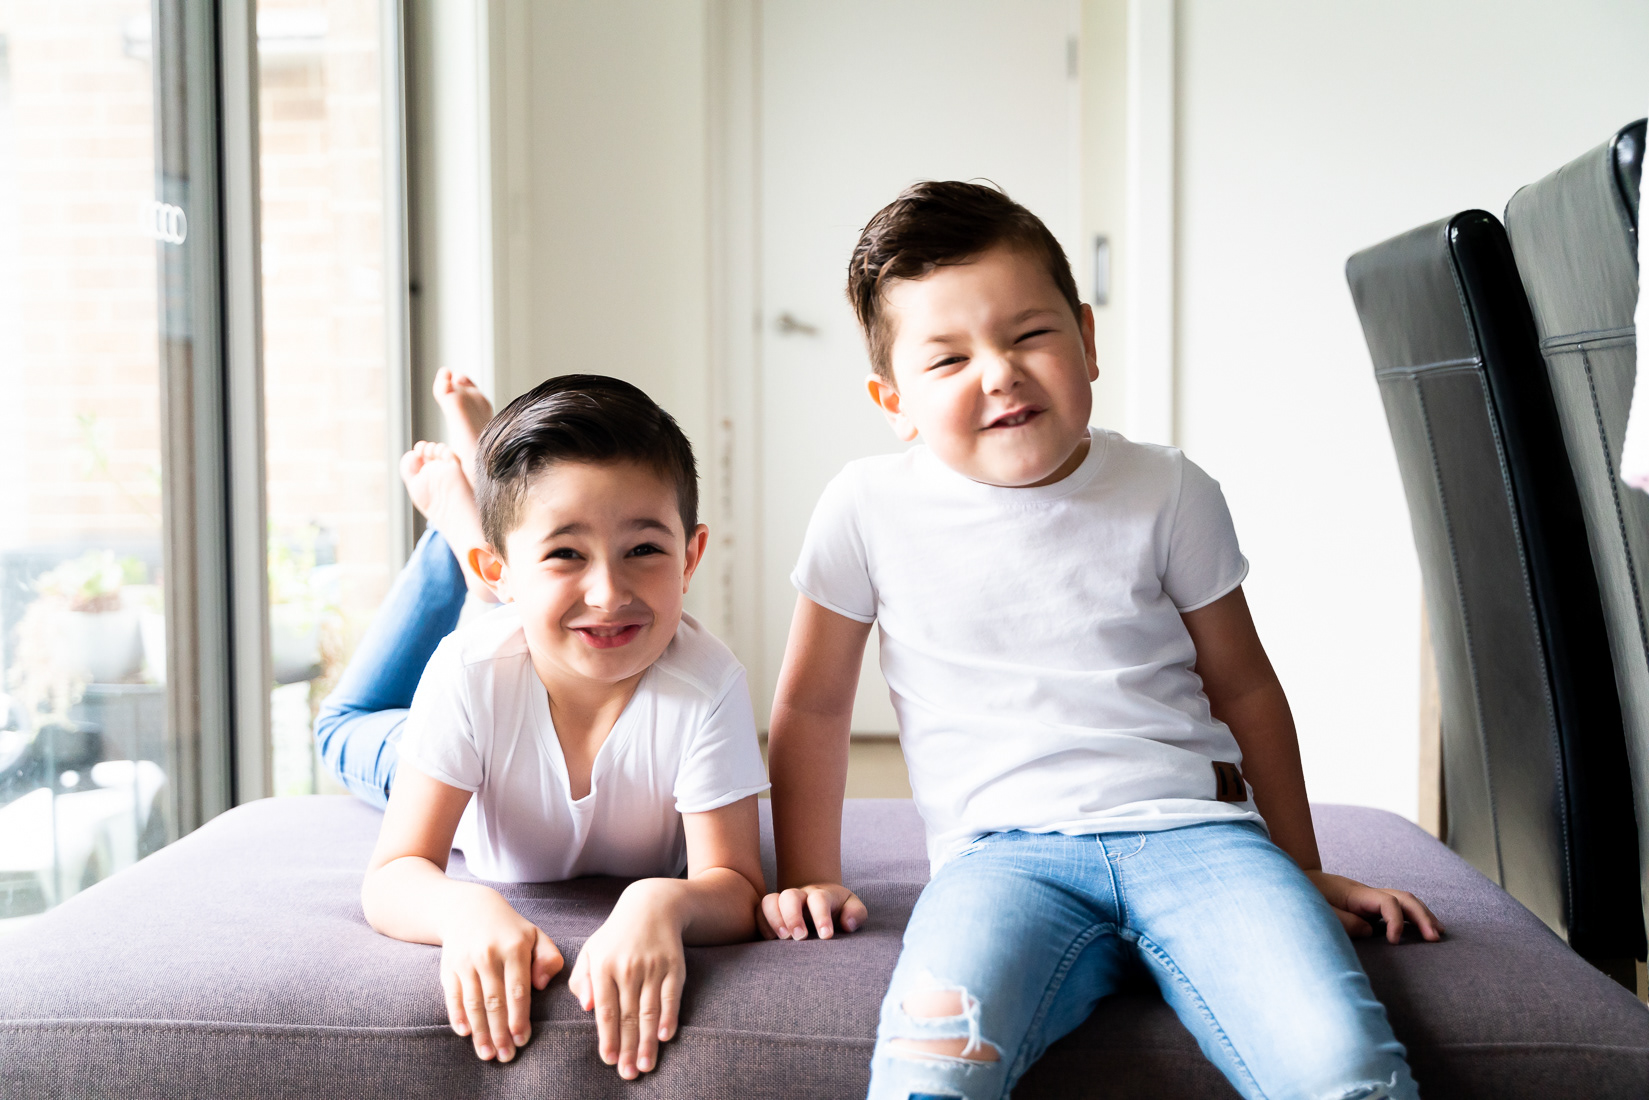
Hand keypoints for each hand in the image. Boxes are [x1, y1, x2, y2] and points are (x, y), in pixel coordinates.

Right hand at [439, 888, 562, 1061]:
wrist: (469, 908)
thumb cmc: (510, 930)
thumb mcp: (535, 936)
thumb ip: (548, 958)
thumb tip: (541, 985)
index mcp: (514, 947)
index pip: (518, 990)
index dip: (519, 1018)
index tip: (522, 1040)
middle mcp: (488, 954)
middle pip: (495, 1001)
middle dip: (500, 1033)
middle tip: (506, 1056)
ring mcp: (466, 961)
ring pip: (473, 1003)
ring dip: (480, 1032)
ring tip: (487, 1054)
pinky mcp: (448, 967)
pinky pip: (452, 996)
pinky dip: (457, 1017)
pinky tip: (466, 1034)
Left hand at [568, 882, 687, 1078]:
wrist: (651, 905)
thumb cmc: (615, 935)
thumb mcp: (591, 950)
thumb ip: (582, 979)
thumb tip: (587, 1007)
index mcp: (603, 965)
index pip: (605, 1009)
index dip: (608, 1037)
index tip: (609, 1059)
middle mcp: (628, 967)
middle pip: (628, 1016)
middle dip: (628, 1048)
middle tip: (629, 1074)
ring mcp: (653, 967)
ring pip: (649, 1011)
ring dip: (648, 1041)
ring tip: (646, 1065)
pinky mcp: (674, 966)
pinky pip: (671, 997)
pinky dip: (669, 1017)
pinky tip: (666, 1037)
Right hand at [757, 882, 866, 940]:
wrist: (819, 900)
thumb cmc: (839, 909)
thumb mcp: (853, 907)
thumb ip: (856, 913)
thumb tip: (847, 924)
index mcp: (821, 894)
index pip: (819, 899)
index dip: (822, 917)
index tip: (826, 937)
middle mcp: (800, 896)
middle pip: (790, 895)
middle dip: (793, 916)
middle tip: (800, 937)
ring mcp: (782, 903)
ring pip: (769, 901)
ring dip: (774, 919)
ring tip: (783, 939)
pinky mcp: (769, 913)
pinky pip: (758, 912)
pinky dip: (762, 924)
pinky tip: (770, 940)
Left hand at [1307, 870, 1443, 943]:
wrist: (1294, 880)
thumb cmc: (1305, 896)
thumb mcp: (1318, 910)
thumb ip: (1343, 921)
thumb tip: (1370, 930)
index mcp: (1355, 894)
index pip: (1387, 902)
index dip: (1396, 921)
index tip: (1394, 942)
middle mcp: (1367, 893)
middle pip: (1403, 898)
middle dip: (1422, 916)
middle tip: (1434, 938)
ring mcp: (1369, 897)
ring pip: (1404, 901)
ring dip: (1423, 915)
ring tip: (1438, 933)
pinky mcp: (1368, 905)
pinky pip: (1397, 907)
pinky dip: (1413, 916)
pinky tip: (1423, 928)